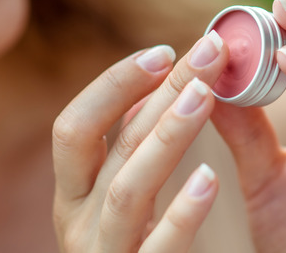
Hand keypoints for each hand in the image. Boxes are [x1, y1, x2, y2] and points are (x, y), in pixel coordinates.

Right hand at [51, 32, 228, 251]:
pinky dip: (182, 214)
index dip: (113, 84)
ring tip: (206, 96)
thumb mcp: (142, 190)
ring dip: (166, 138)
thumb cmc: (153, 244)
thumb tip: (189, 72)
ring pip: (126, 191)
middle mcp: (77, 222)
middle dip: (154, 95)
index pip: (75, 127)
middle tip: (207, 55)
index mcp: (74, 192)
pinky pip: (157, 249)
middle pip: (106, 148)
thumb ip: (150, 142)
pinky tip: (212, 180)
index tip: (164, 52)